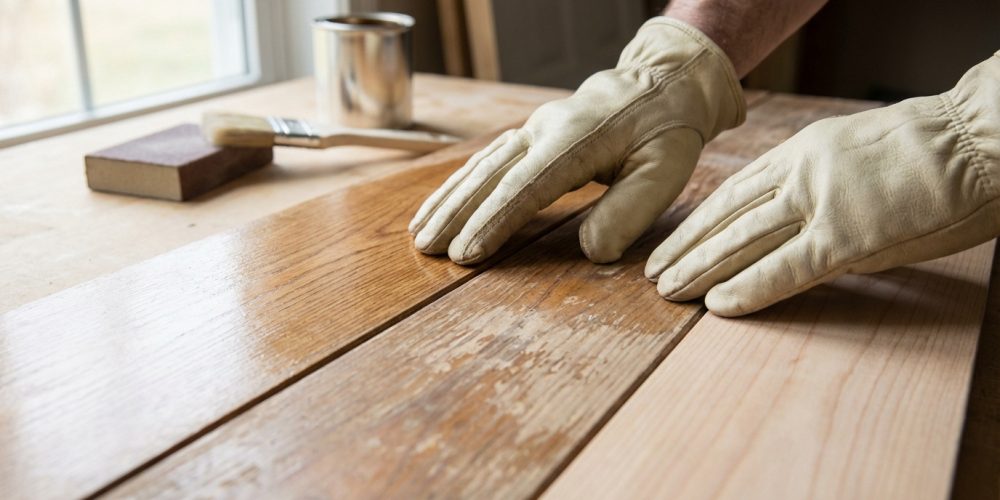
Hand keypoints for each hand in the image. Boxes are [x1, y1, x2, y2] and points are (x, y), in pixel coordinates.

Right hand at [409, 18, 744, 263]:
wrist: (662, 85)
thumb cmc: (666, 132)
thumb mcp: (666, 171)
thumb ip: (630, 211)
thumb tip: (593, 252)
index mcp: (577, 140)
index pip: (527, 185)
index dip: (495, 220)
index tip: (469, 253)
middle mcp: (545, 130)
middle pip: (490, 174)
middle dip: (456, 213)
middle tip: (428, 249)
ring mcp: (532, 129)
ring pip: (480, 166)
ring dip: (448, 200)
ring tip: (420, 234)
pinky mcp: (529, 136)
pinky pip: (486, 162)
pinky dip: (458, 186)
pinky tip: (439, 207)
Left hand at [646, 52, 999, 316]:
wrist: (977, 139)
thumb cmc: (930, 153)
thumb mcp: (856, 161)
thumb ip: (822, 200)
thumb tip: (806, 241)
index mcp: (799, 153)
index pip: (731, 194)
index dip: (695, 224)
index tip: (669, 246)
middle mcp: (798, 173)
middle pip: (727, 218)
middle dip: (686, 250)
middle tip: (652, 277)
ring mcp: (819, 202)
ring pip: (742, 240)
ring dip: (701, 269)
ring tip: (668, 293)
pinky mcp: (846, 236)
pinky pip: (786, 267)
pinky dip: (750, 288)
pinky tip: (718, 306)